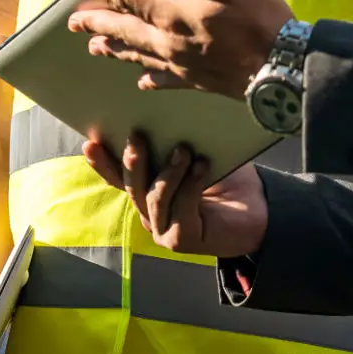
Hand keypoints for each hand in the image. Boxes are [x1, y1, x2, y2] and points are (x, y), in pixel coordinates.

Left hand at [68, 0, 293, 96]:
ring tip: (93, 47)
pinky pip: (162, 79)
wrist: (284, 67)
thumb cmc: (260, 18)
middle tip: (71, 21)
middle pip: (123, 29)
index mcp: (173, 12)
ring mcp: (181, 64)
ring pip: (136, 54)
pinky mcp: (196, 81)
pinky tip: (141, 81)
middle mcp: (168, 41)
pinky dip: (148, 77)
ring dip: (112, 48)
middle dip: (95, 22)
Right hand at [82, 131, 269, 257]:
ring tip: (184, 150)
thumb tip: (165, 112)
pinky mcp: (181, 241)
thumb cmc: (229, 182)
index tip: (91, 141)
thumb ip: (177, 145)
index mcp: (149, 194)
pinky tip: (202, 166)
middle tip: (137, 136)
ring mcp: (163, 230)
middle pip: (132, 187)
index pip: (119, 178)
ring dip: (168, 172)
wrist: (261, 212)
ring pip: (153, 198)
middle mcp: (151, 215)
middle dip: (133, 161)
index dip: (103, 162)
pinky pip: (180, 209)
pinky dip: (190, 185)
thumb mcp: (199, 156)